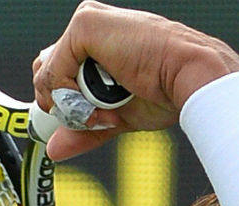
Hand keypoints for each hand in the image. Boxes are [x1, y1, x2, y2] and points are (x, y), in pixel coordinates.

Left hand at [31, 1, 238, 159]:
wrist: (192, 79)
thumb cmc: (169, 92)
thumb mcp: (117, 115)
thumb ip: (85, 128)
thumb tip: (54, 149)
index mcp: (101, 42)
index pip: (58, 71)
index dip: (65, 101)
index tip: (84, 121)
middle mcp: (91, 27)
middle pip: (46, 70)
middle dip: (64, 103)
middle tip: (96, 117)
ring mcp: (88, 23)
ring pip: (48, 73)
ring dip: (73, 103)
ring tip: (108, 107)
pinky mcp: (85, 25)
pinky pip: (54, 71)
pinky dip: (71, 94)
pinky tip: (102, 97)